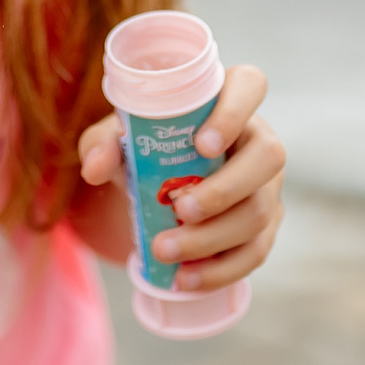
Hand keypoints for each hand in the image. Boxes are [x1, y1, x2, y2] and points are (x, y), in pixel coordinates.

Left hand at [78, 64, 284, 292]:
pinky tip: (186, 279)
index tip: (202, 144)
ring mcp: (267, 185)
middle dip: (225, 190)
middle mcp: (256, 138)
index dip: (235, 112)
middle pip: (269, 157)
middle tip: (179, 210)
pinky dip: (221, 270)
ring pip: (259, 211)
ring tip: (164, 250)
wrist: (154, 187)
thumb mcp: (117, 138)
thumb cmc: (143, 147)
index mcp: (227, 99)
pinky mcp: (264, 226)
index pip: (250, 85)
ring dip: (212, 238)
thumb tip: (96, 169)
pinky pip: (256, 251)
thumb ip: (103, 144)